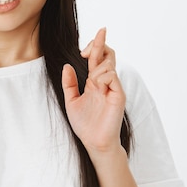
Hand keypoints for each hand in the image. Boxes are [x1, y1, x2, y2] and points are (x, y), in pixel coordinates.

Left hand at [61, 28, 125, 156]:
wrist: (94, 142)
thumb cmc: (85, 125)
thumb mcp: (71, 101)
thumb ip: (69, 83)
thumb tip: (67, 66)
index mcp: (95, 82)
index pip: (98, 58)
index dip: (96, 44)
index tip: (87, 44)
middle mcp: (106, 82)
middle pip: (108, 54)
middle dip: (98, 44)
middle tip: (85, 50)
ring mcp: (114, 88)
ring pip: (107, 64)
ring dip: (95, 69)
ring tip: (91, 84)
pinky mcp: (119, 95)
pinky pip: (112, 76)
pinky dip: (102, 77)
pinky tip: (97, 87)